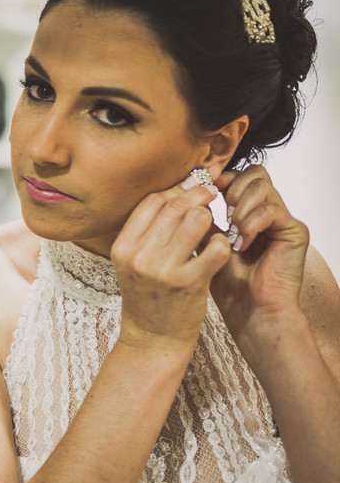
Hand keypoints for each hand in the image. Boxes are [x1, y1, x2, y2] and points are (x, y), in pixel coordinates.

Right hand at [111, 180, 232, 350]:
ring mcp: (164, 270)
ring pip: (197, 220)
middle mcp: (139, 256)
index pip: (152, 202)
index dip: (176, 190)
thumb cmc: (149, 296)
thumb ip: (148, 232)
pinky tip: (219, 249)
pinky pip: (215, 247)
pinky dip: (223, 242)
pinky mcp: (190, 283)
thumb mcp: (135, 262)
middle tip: (212, 197)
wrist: (154, 338)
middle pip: (175, 206)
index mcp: (123, 247)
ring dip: (211, 217)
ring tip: (213, 226)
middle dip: (198, 196)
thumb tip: (177, 192)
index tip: (192, 189)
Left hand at [210, 166, 308, 333]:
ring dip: (240, 207)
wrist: (249, 309)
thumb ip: (201, 217)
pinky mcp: (295, 232)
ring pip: (262, 186)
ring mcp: (283, 220)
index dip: (220, 179)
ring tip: (231, 232)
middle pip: (254, 173)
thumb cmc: (227, 281)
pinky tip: (242, 244)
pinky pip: (272, 210)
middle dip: (231, 189)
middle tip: (222, 215)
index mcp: (248, 211)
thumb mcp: (205, 243)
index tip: (203, 192)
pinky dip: (252, 224)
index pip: (239, 176)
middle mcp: (268, 211)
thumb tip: (188, 191)